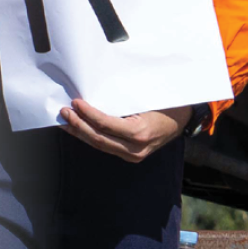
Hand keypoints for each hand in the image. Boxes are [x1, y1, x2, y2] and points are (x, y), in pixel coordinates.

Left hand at [60, 101, 191, 161]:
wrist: (184, 120)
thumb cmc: (166, 104)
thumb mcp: (146, 98)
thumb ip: (123, 100)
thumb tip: (95, 92)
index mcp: (140, 132)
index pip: (106, 125)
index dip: (88, 114)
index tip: (75, 103)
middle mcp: (135, 149)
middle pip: (98, 139)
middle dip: (78, 126)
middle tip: (63, 112)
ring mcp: (133, 155)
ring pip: (99, 145)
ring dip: (80, 133)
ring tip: (65, 121)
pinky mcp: (130, 156)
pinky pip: (106, 146)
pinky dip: (90, 136)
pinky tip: (79, 129)